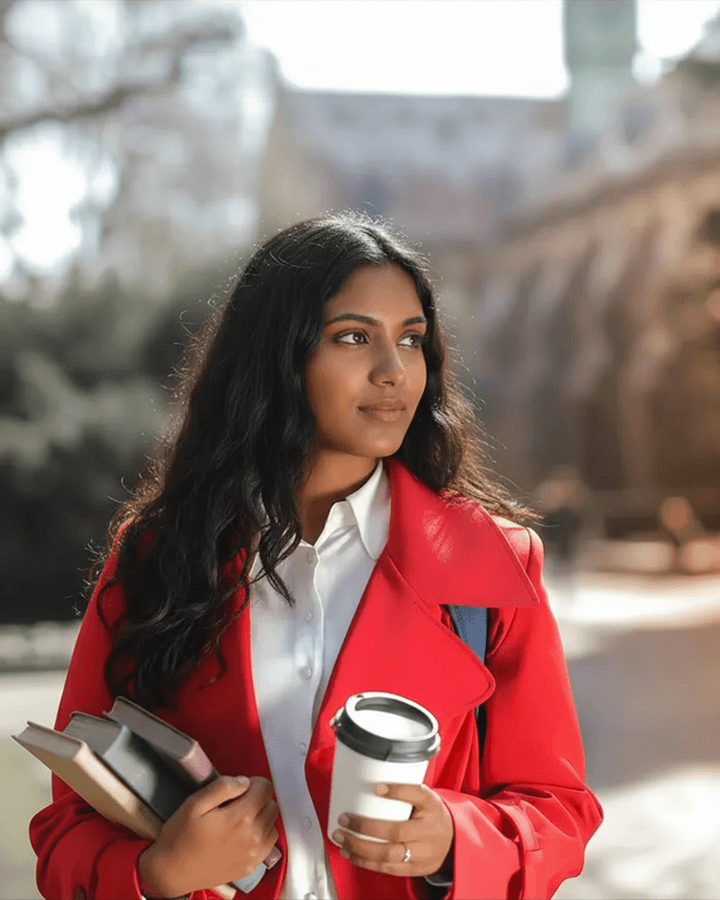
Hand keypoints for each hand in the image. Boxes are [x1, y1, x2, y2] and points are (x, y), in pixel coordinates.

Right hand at [138, 775, 278, 897]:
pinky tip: (244, 834)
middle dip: (257, 798)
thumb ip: (223, 786)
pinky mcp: (250, 866)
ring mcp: (253, 854)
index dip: (252, 783)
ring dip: (261, 816)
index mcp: (240, 817)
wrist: (172, 872)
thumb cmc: (180, 837)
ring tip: (239, 818)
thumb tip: (244, 781)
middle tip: (237, 803)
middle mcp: (252, 836)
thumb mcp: (195, 803)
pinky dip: (262, 834)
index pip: (265, 788)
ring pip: (272, 823)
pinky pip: (269, 843)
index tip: (239, 788)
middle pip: (271, 804)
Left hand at [331, 782, 453, 877]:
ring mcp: (421, 853)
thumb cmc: (431, 816)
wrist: (452, 844)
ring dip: (360, 847)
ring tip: (341, 838)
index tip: (376, 787)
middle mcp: (428, 830)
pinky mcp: (413, 869)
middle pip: (396, 831)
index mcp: (432, 806)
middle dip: (365, 826)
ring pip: (388, 854)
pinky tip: (350, 852)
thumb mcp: (425, 798)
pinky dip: (365, 861)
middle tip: (345, 818)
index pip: (418, 795)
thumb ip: (405, 791)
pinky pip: (386, 868)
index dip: (398, 791)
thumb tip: (369, 779)